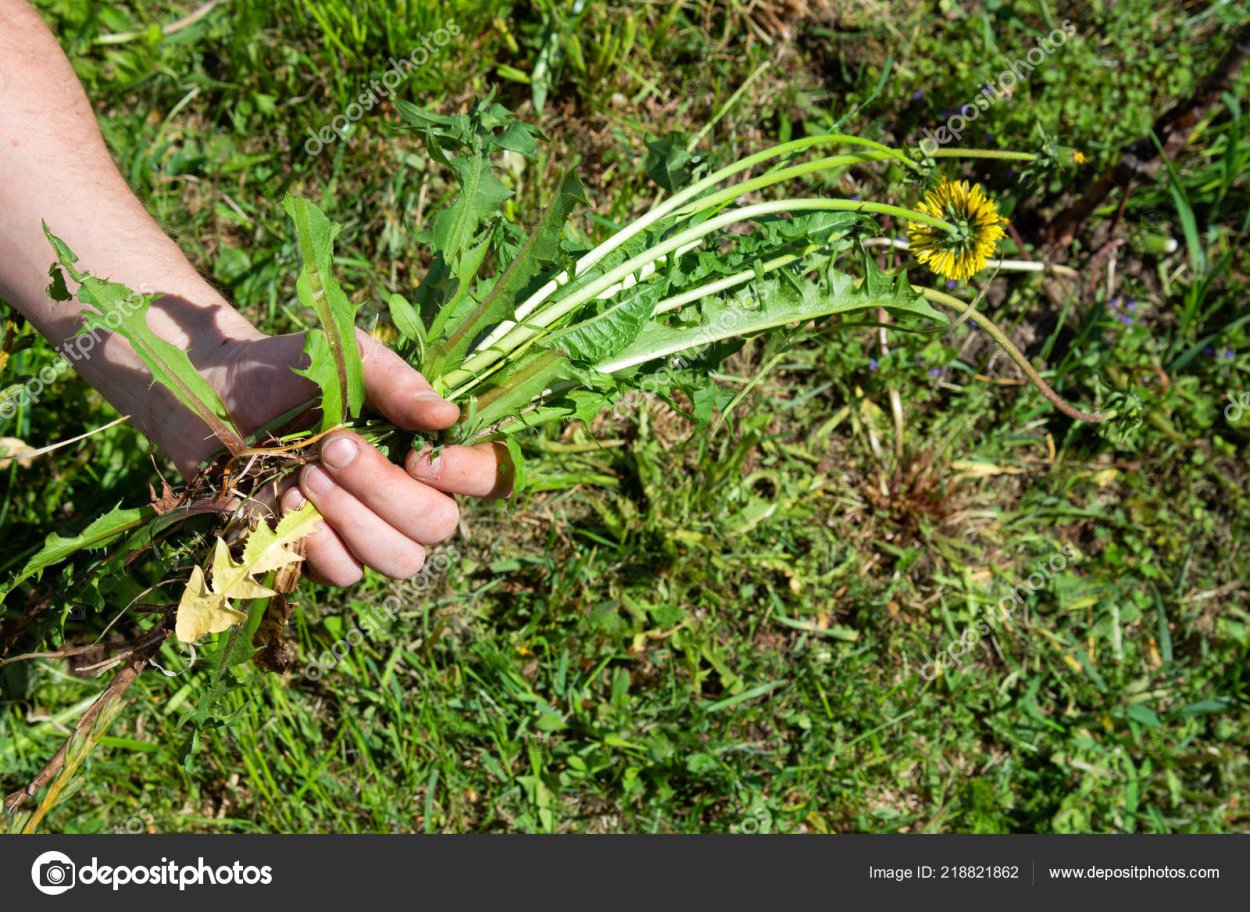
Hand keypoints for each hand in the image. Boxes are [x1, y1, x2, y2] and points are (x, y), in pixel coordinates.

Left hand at [159, 329, 510, 586]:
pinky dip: (317, 542)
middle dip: (384, 491)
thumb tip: (448, 416)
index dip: (470, 476)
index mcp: (425, 447)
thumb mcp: (345, 358)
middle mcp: (407, 495)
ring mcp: (365, 532)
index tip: (421, 455)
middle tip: (332, 448)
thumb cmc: (286, 370)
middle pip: (439, 526)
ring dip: (352, 518)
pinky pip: (346, 575)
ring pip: (399, 560)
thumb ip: (397, 384)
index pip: (489, 477)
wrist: (208, 396)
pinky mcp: (319, 558)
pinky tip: (285, 501)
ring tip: (307, 474)